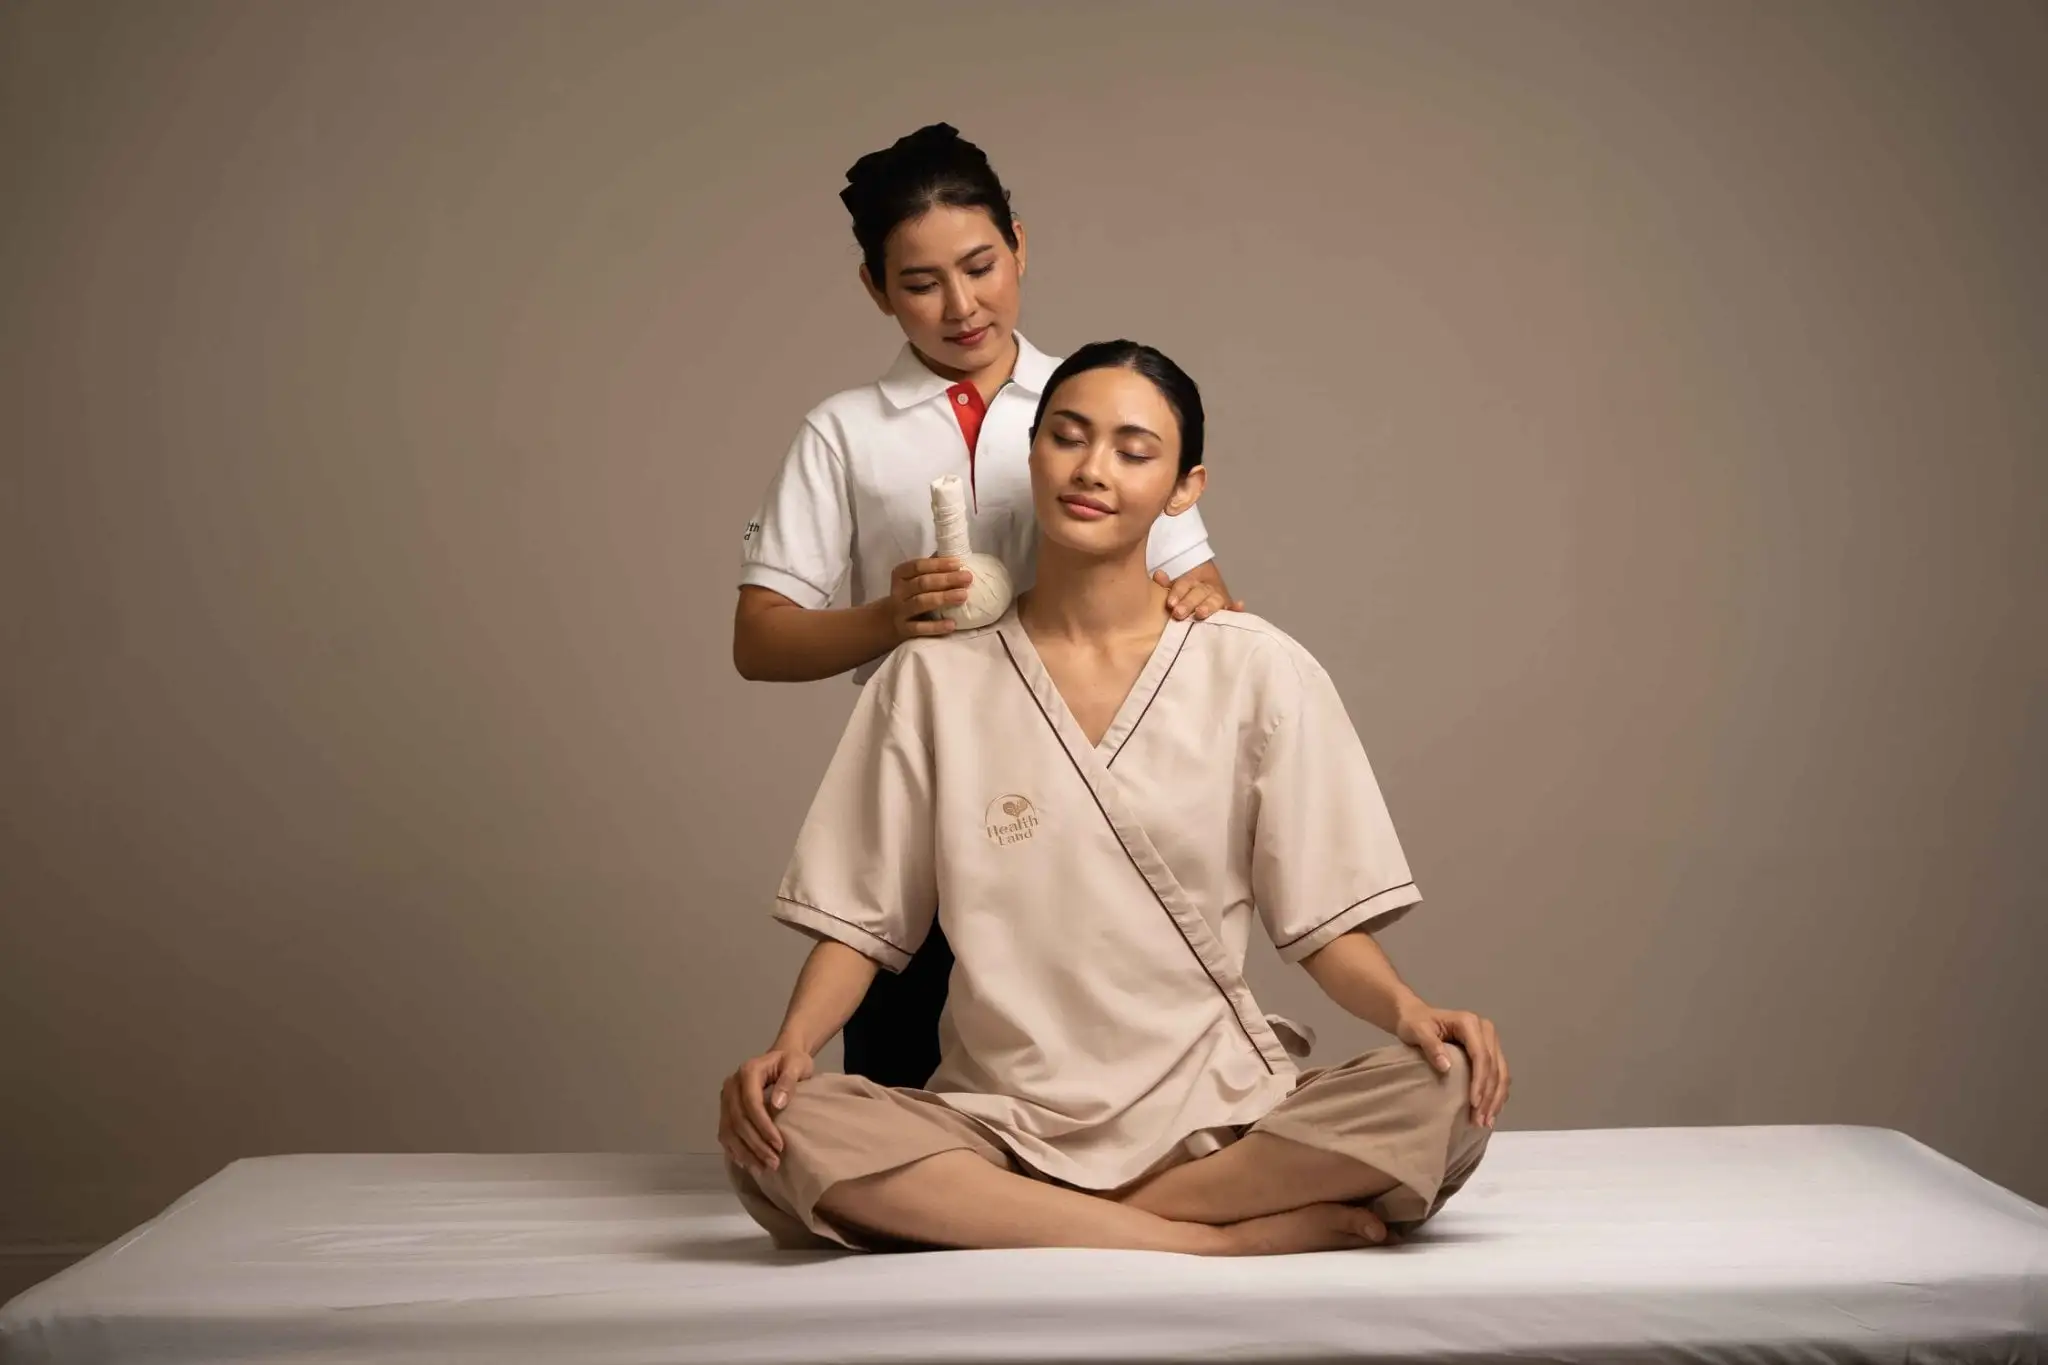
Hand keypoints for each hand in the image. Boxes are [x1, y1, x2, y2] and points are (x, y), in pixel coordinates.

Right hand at [717, 1045, 814, 1176]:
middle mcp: (731, 1085)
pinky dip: (735, 1151)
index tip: (779, 1145)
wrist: (783, 1058)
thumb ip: (788, 1081)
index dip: (763, 1126)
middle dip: (755, 1144)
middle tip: (774, 1162)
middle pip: (738, 1120)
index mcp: (748, 1072)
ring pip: (729, 1131)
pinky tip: (748, 1164)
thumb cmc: (792, 1062)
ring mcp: (726, 1099)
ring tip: (764, 1168)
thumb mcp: (797, 1065)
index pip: (750, 1103)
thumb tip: (777, 1104)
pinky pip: (725, 1134)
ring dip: (745, 1152)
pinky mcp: (725, 1111)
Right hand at [880, 556, 974, 640]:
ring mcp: (900, 612)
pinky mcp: (904, 630)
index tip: (958, 563)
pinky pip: (919, 628)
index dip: (938, 564)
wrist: (885, 623)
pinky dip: (936, 627)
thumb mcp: (912, 580)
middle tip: (967, 578)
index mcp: (900, 575)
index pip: (918, 566)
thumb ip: (930, 569)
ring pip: (920, 603)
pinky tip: (952, 624)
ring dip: (943, 598)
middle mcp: (898, 592)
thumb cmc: (908, 596)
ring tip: (963, 595)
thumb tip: (954, 553)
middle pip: (922, 583)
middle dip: (946, 579)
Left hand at [1155, 568, 1243, 620]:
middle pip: (1199, 592)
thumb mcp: (1176, 583)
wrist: (1205, 581)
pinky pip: (1232, 607)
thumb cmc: (1185, 589)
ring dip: (1208, 606)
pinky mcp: (1228, 606)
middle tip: (1178, 613)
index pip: (1186, 583)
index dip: (1178, 592)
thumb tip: (1159, 575)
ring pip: (1215, 600)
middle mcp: (1208, 585)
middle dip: (1189, 603)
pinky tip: (1239, 606)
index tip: (1170, 603)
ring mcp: (1219, 595)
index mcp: (1193, 577)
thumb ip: (1167, 582)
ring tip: (1201, 613)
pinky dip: (1237, 608)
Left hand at [1395, 1004, 1508, 1129]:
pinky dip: (1497, 1093)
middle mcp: (1486, 1030)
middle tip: (1480, 1120)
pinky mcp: (1490, 1051)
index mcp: (1470, 1023)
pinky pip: (1499, 1074)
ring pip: (1501, 1073)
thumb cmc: (1414, 1023)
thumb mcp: (1417, 1031)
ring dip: (1496, 1098)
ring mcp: (1490, 1040)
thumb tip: (1446, 1067)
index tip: (1474, 1104)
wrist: (1416, 1016)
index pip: (1481, 1055)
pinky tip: (1491, 1110)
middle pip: (1494, 1067)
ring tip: (1486, 1121)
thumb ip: (1430, 1046)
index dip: (1480, 1081)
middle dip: (1489, 1096)